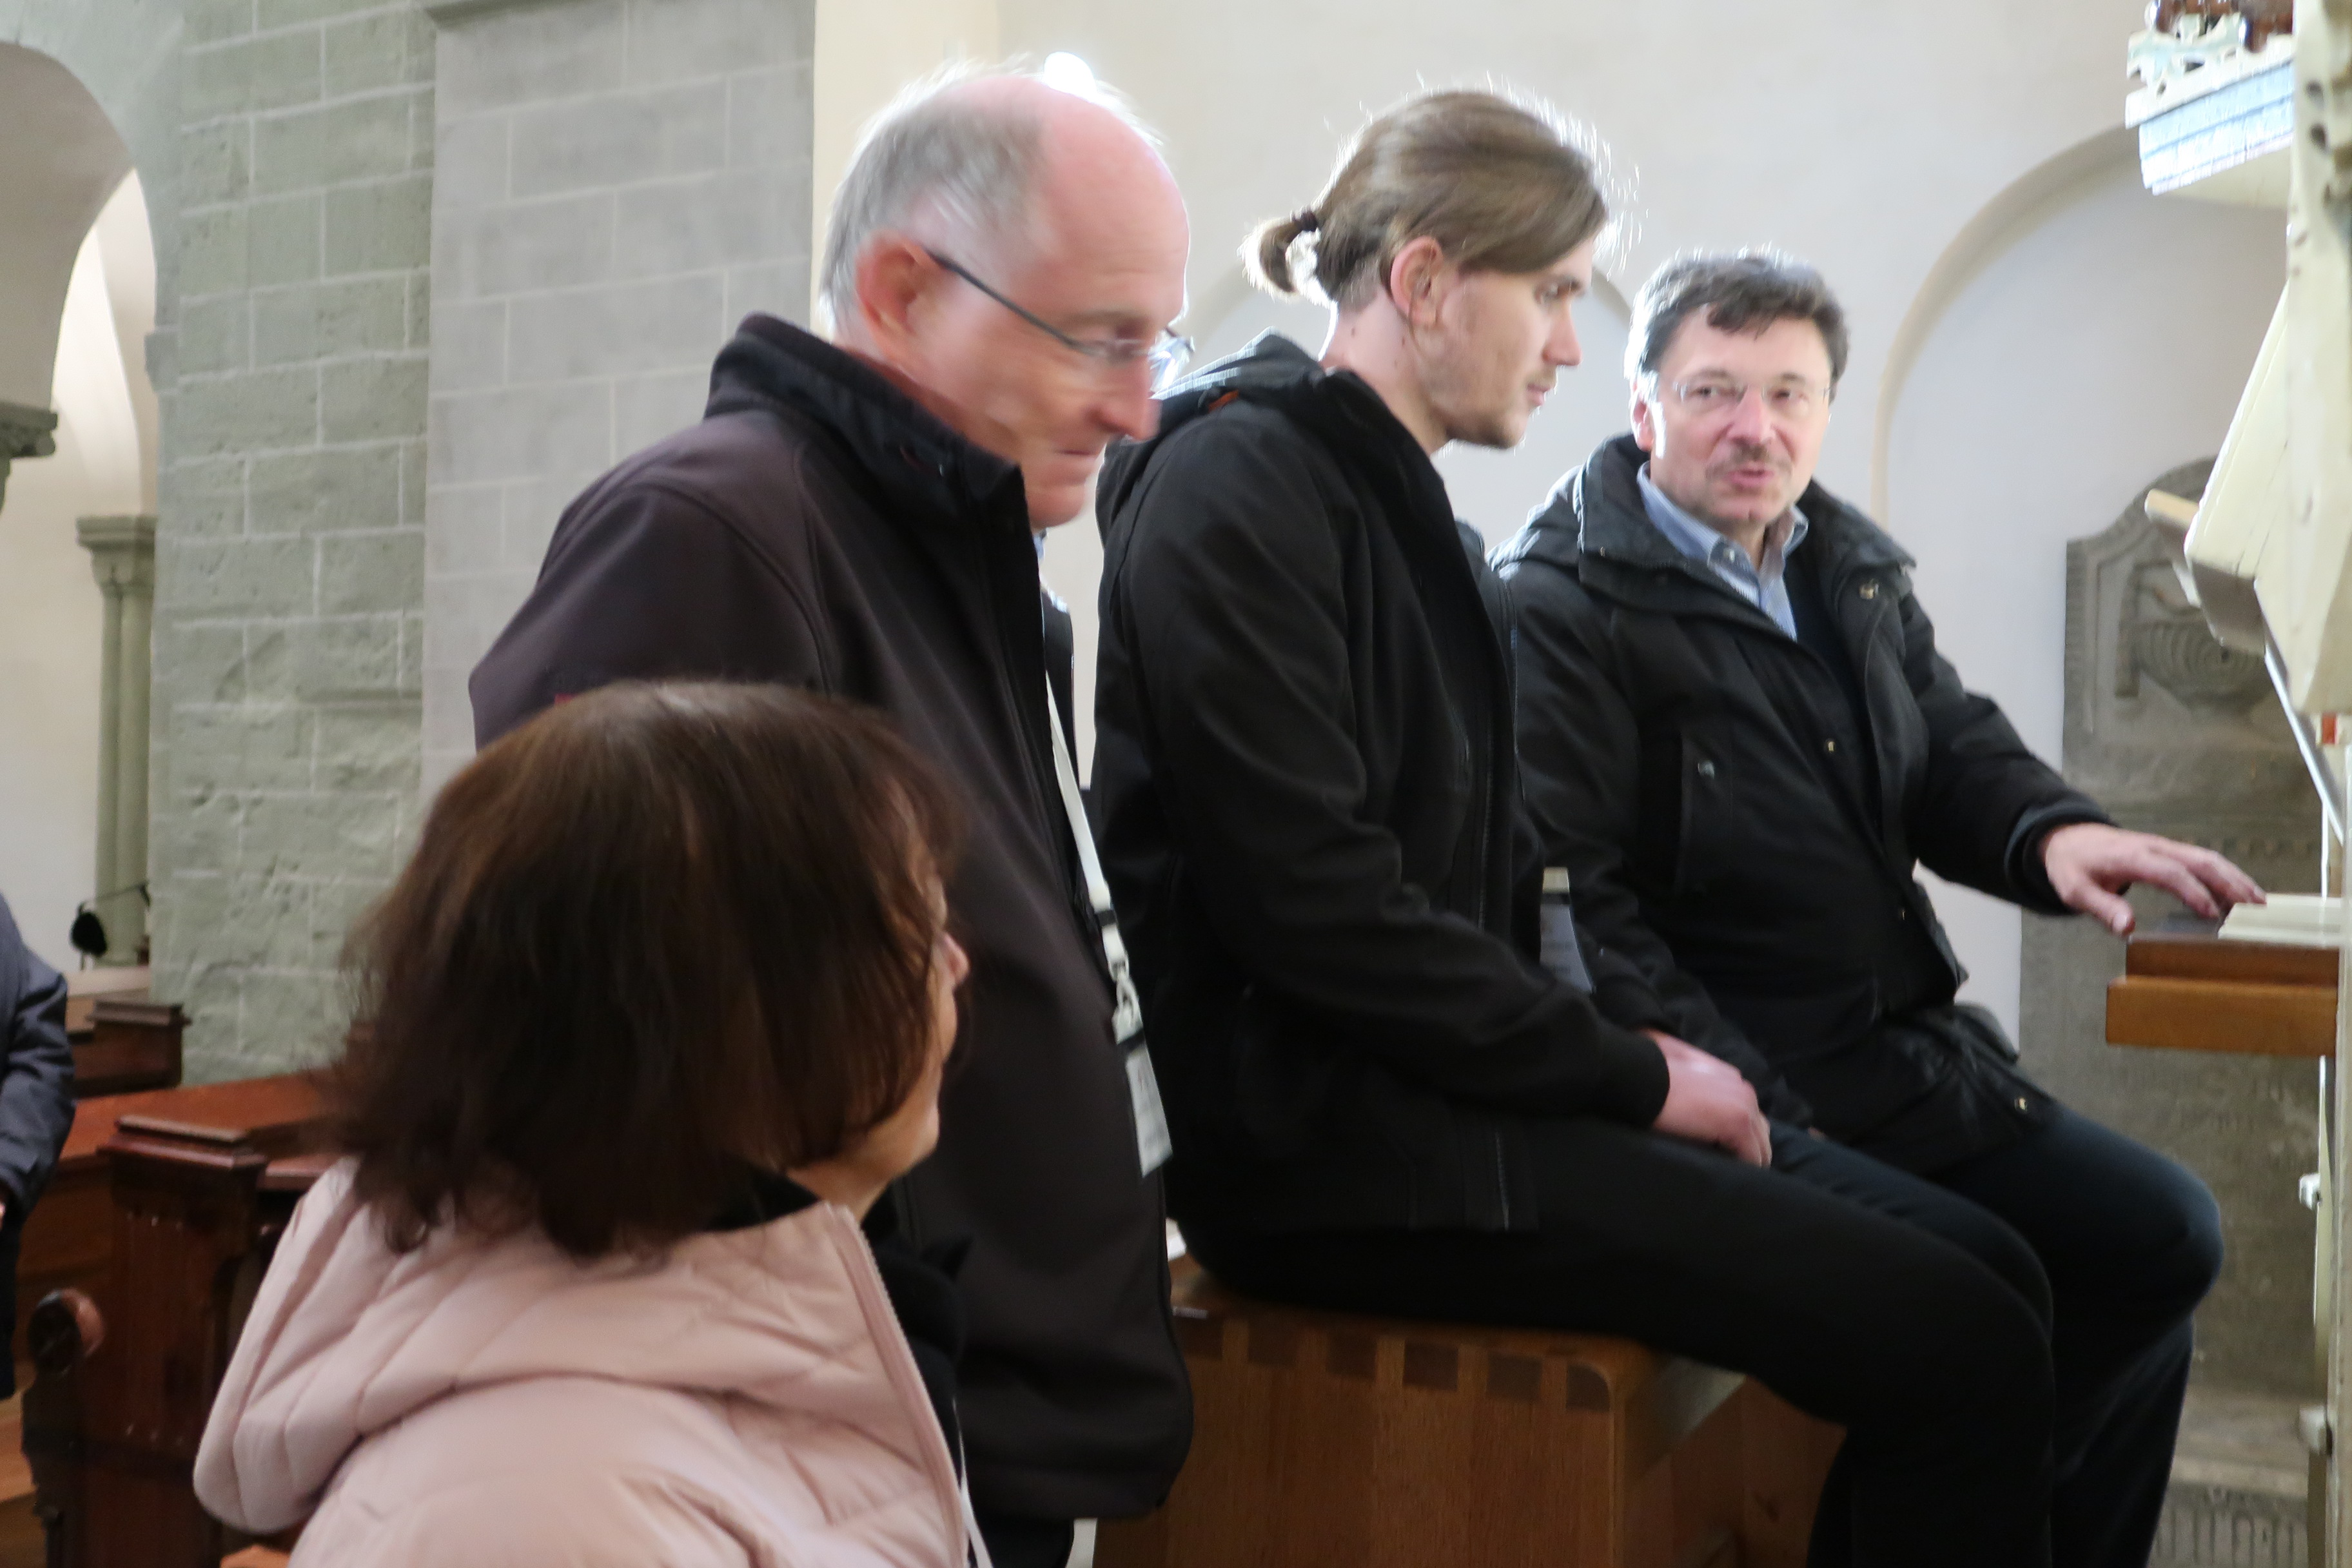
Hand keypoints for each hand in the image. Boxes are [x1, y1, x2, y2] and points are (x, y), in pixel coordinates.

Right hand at [1645, 1030, 1770, 1166]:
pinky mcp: (1737, 1123)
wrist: (1637, 1078)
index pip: (1748, 1114)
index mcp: (1729, 1078)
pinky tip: (1725, 1178)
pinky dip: (1742, 1169)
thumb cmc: (1649, 1079)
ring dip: (1746, 1161)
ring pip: (1760, 1146)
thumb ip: (1697, 1090)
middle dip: (1748, 1150)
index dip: (1738, 1136)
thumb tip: (1698, 1115)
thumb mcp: (1678, 1077)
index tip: (1724, 1152)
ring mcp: (1743, 1105)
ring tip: (1728, 1177)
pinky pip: (1752, 1157)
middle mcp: (1742, 1088)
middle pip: (1760, 1130)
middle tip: (1729, 1169)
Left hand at [2042, 823, 2265, 936]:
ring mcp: (2164, 846)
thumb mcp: (2075, 890)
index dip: (2194, 892)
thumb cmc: (2073, 866)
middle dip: (2230, 883)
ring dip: (2235, 877)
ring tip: (2258, 903)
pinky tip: (2239, 892)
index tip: (2213, 915)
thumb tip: (2128, 928)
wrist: (2067, 838)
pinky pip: (2202, 859)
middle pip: (2200, 860)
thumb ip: (2101, 908)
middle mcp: (2154, 847)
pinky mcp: (2169, 850)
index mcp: (2132, 857)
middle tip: (2255, 909)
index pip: (2170, 872)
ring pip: (2207, 857)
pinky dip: (2225, 874)